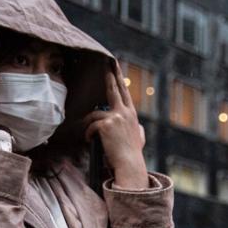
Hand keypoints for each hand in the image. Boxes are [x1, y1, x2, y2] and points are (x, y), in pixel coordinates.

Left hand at [82, 63, 148, 189]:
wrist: (129, 165)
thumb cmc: (132, 155)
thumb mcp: (139, 138)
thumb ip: (137, 129)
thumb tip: (138, 126)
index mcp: (131, 114)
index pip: (124, 92)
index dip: (118, 78)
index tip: (114, 66)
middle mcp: (125, 112)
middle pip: (114, 89)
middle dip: (109, 74)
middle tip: (104, 62)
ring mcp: (115, 117)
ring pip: (95, 114)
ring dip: (89, 126)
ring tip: (90, 138)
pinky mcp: (106, 124)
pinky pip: (91, 126)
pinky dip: (89, 135)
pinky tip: (91, 142)